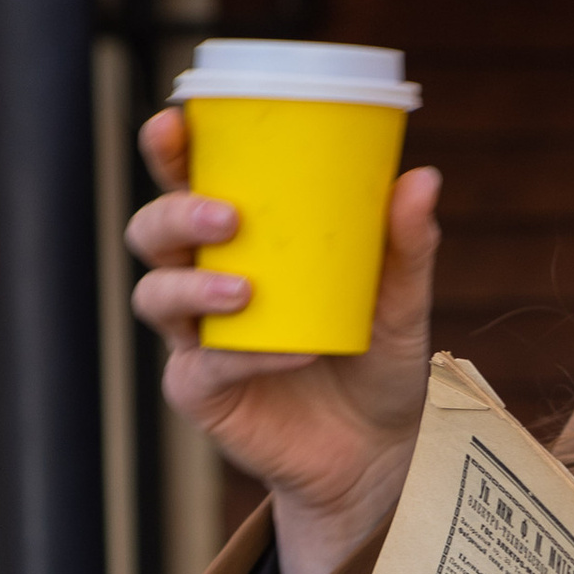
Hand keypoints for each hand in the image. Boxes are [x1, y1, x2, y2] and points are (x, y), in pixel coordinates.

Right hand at [128, 106, 439, 573]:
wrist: (381, 450)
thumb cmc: (379, 360)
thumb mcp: (403, 302)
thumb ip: (407, 246)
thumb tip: (421, 178)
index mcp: (240, 242)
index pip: (189, 183)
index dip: (170, 152)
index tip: (173, 123)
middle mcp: (204, 283)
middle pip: (151, 234)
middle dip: (173, 215)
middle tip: (225, 215)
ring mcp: (196, 339)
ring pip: (156, 297)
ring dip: (192, 287)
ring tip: (245, 290)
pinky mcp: (202, 393)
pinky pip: (204, 367)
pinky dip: (245, 355)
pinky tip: (293, 353)